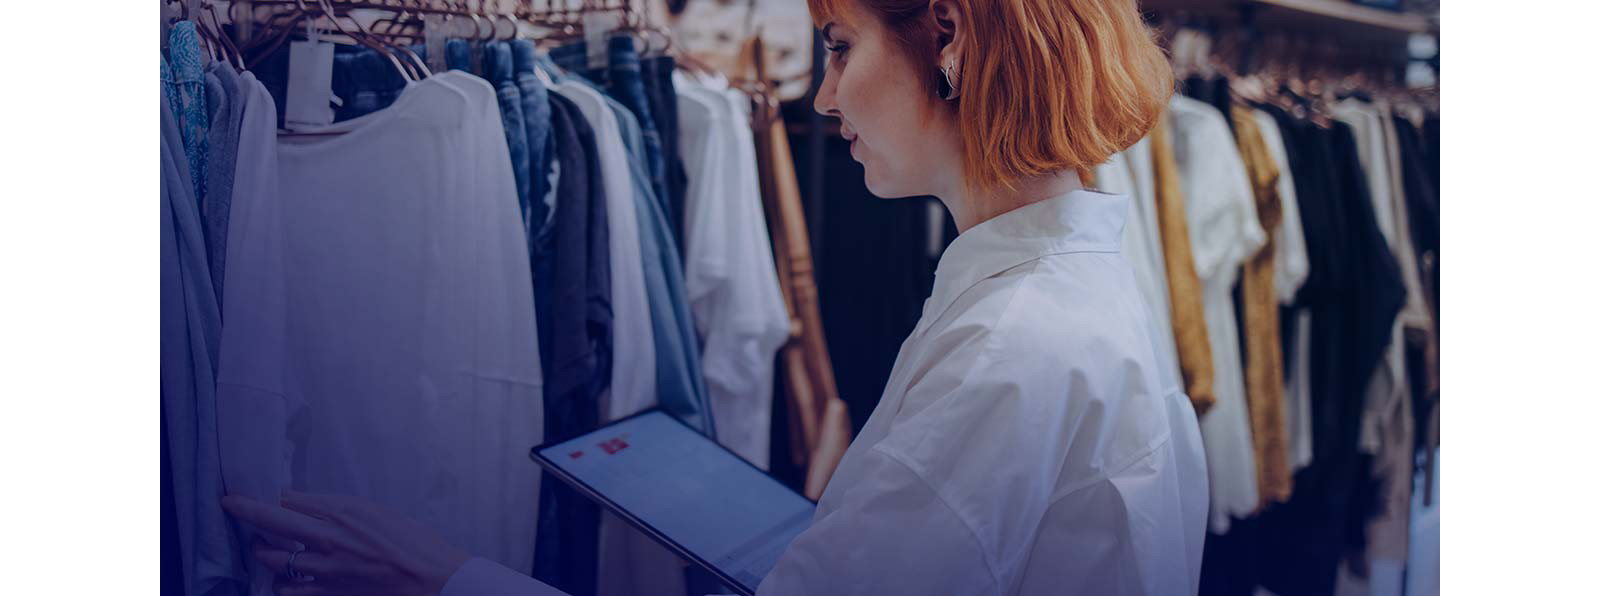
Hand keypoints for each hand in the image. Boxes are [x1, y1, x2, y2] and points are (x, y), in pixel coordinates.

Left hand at [222, 491, 473, 595]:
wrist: (429, 575)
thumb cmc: (410, 539)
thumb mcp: (374, 510)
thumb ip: (337, 507)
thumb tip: (305, 503)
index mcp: (341, 512)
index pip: (288, 499)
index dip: (265, 494)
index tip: (249, 491)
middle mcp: (326, 538)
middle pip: (271, 520)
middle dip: (245, 510)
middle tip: (233, 506)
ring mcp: (324, 568)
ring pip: (273, 557)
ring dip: (263, 549)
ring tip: (263, 545)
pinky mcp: (328, 591)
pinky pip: (289, 589)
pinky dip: (281, 582)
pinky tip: (283, 577)